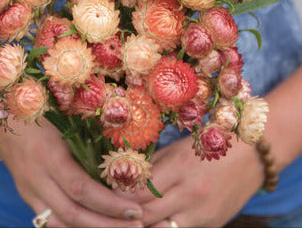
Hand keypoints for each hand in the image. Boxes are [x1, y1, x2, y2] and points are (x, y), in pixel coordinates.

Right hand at [0, 118, 142, 226]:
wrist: (6, 113)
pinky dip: (71, 227)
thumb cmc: (44, 110)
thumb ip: (89, 142)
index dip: (110, 204)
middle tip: (136, 225)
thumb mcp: (67, 121)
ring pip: (58, 223)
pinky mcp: (26, 194)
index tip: (135, 210)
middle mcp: (36, 177)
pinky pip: (48, 220)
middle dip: (106, 224)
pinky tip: (93, 225)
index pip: (82, 189)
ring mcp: (28, 189)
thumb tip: (121, 163)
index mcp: (49, 155)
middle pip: (72, 213)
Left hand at [118, 136, 263, 227]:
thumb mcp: (178, 148)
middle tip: (114, 206)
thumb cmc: (210, 144)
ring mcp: (202, 214)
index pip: (138, 192)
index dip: (120, 194)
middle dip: (127, 213)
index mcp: (179, 170)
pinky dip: (165, 226)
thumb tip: (126, 176)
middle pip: (145, 215)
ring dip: (145, 223)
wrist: (253, 154)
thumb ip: (152, 164)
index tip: (110, 191)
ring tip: (134, 214)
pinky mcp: (212, 225)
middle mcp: (190, 196)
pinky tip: (158, 217)